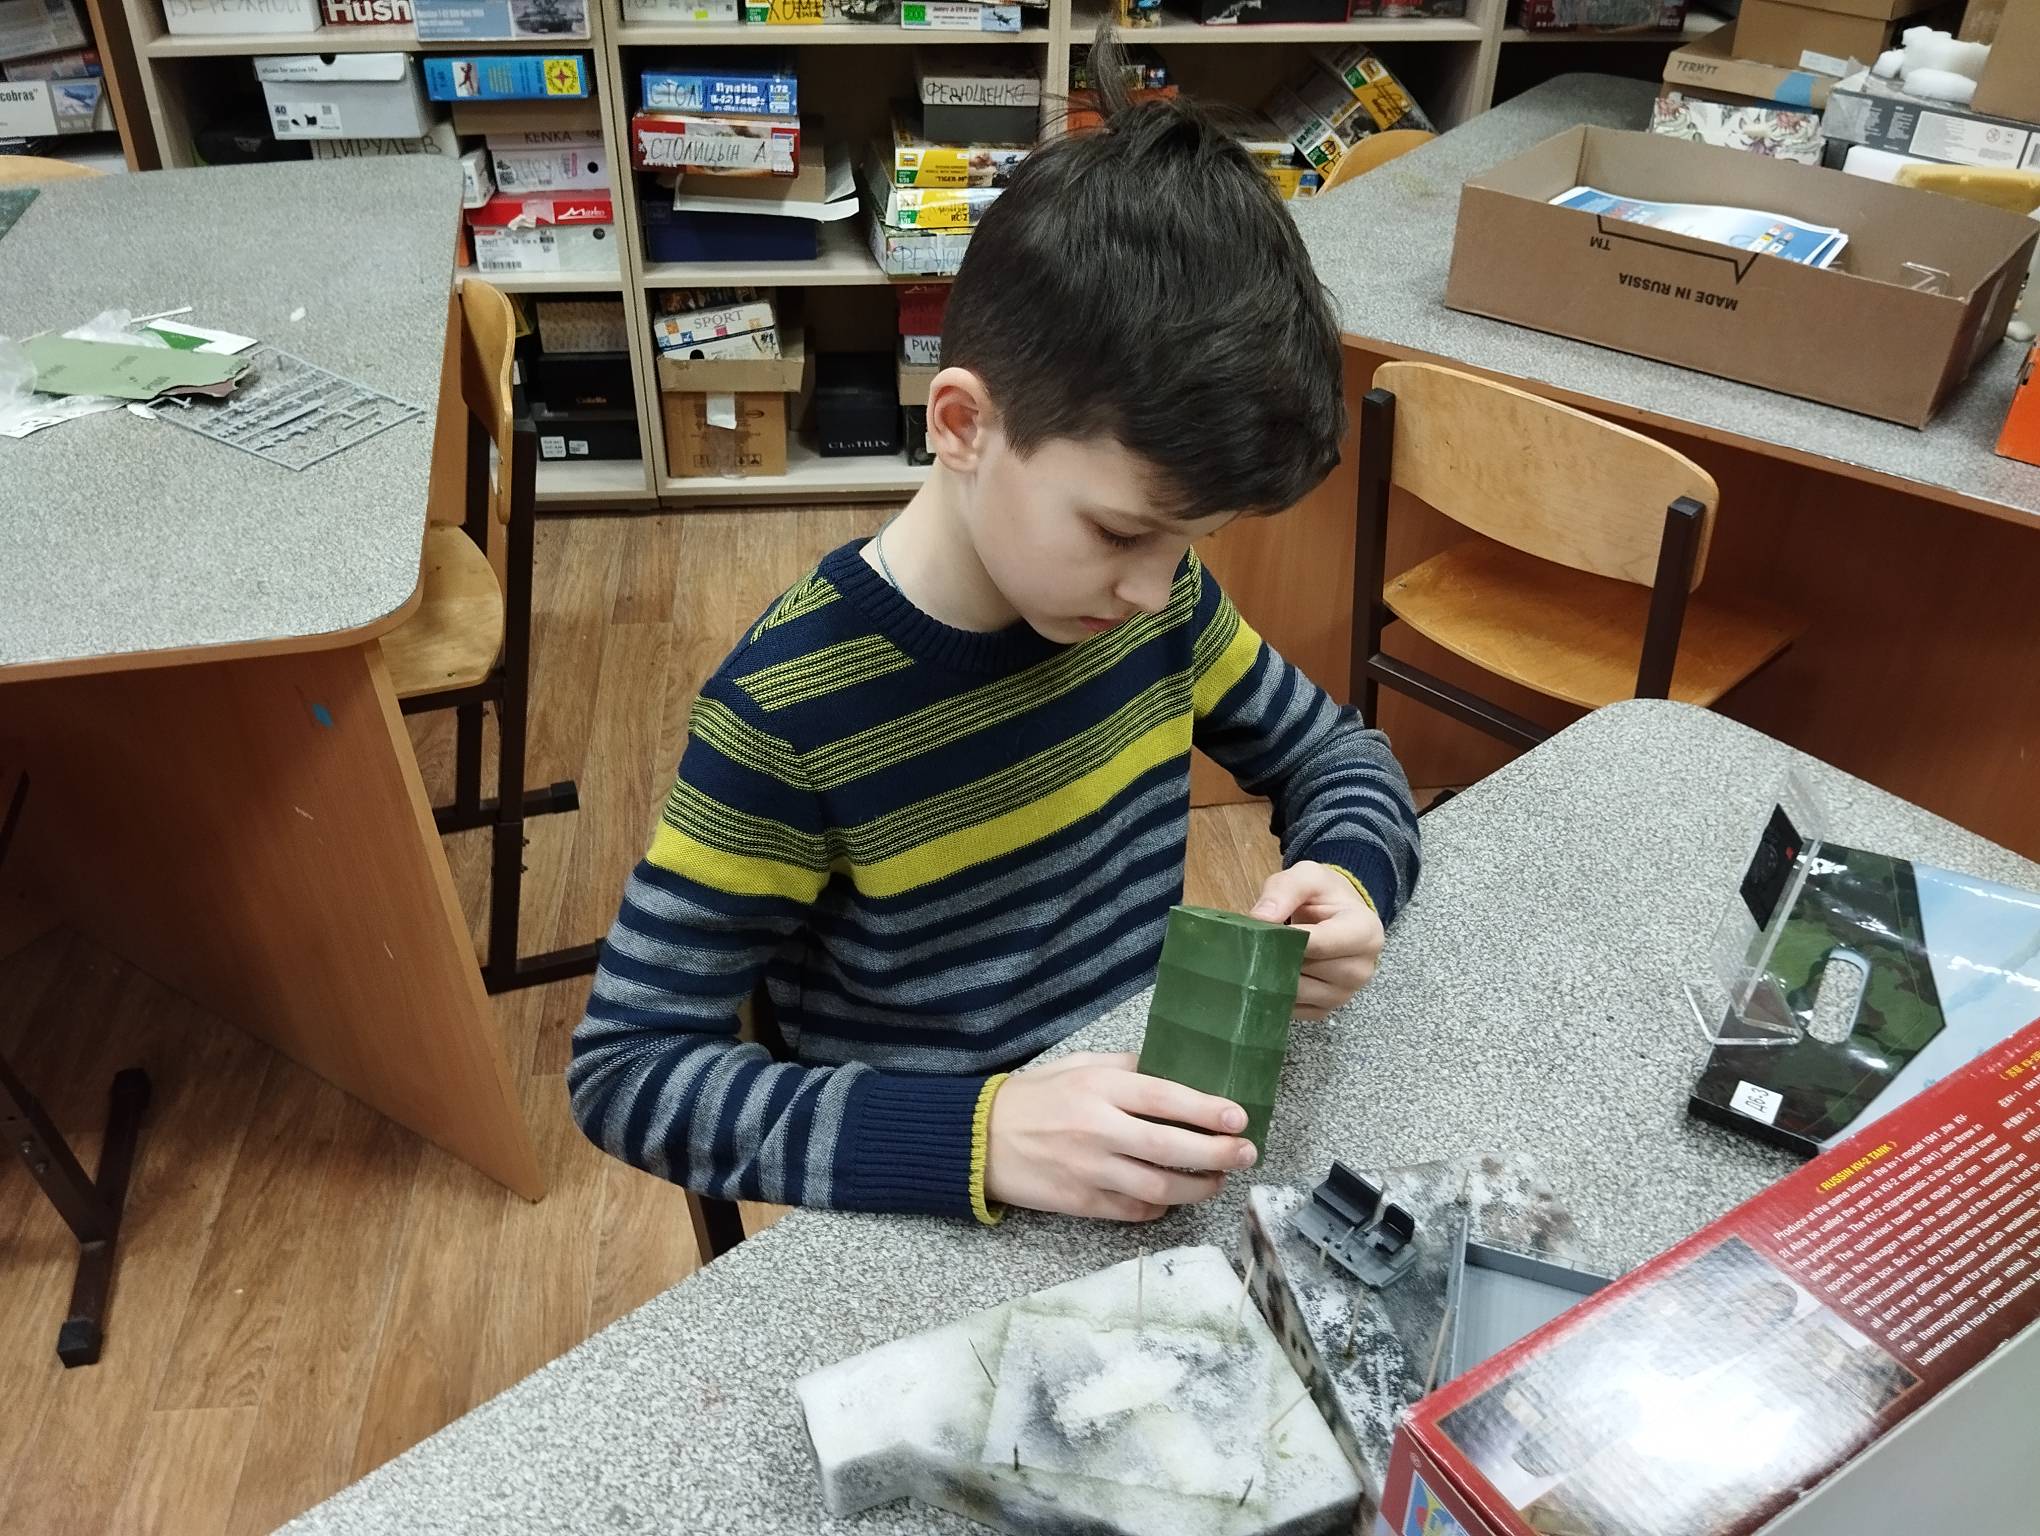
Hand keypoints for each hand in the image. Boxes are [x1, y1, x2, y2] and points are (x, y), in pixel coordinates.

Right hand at [984, 1052, 1257, 1221]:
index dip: (1207, 1109)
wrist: (977, 1138)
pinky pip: (1133, 1209)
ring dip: (1198, 1187)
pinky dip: (1160, 1205)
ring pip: (1159, 1186)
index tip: (1239, 1117)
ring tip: (1217, 1180)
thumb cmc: (1033, 1096)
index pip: (1165, 1098)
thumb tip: (1177, 1072)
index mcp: (1098, 1088)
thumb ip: (1126, 1067)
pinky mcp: (1080, 1201)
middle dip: (1218, 1153)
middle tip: (1246, 1154)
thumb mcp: (1078, 1065)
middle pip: (1171, 1147)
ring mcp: (1089, 1169)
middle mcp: (1097, 1129)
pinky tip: (1172, 1196)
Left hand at [1249, 860, 1385, 1018]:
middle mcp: (1362, 968)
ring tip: (1265, 955)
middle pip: (1307, 969)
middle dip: (1277, 956)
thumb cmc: (1323, 896)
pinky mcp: (1327, 1009)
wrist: (1336, 916)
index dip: (1286, 938)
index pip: (1320, 943)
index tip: (1262, 931)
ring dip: (1273, 975)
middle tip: (1257, 942)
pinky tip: (1272, 973)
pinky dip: (1276, 993)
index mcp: (1365, 931)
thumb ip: (1284, 890)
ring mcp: (1345, 994)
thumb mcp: (1307, 877)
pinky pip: (1293, 1009)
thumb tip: (1259, 918)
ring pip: (1297, 992)